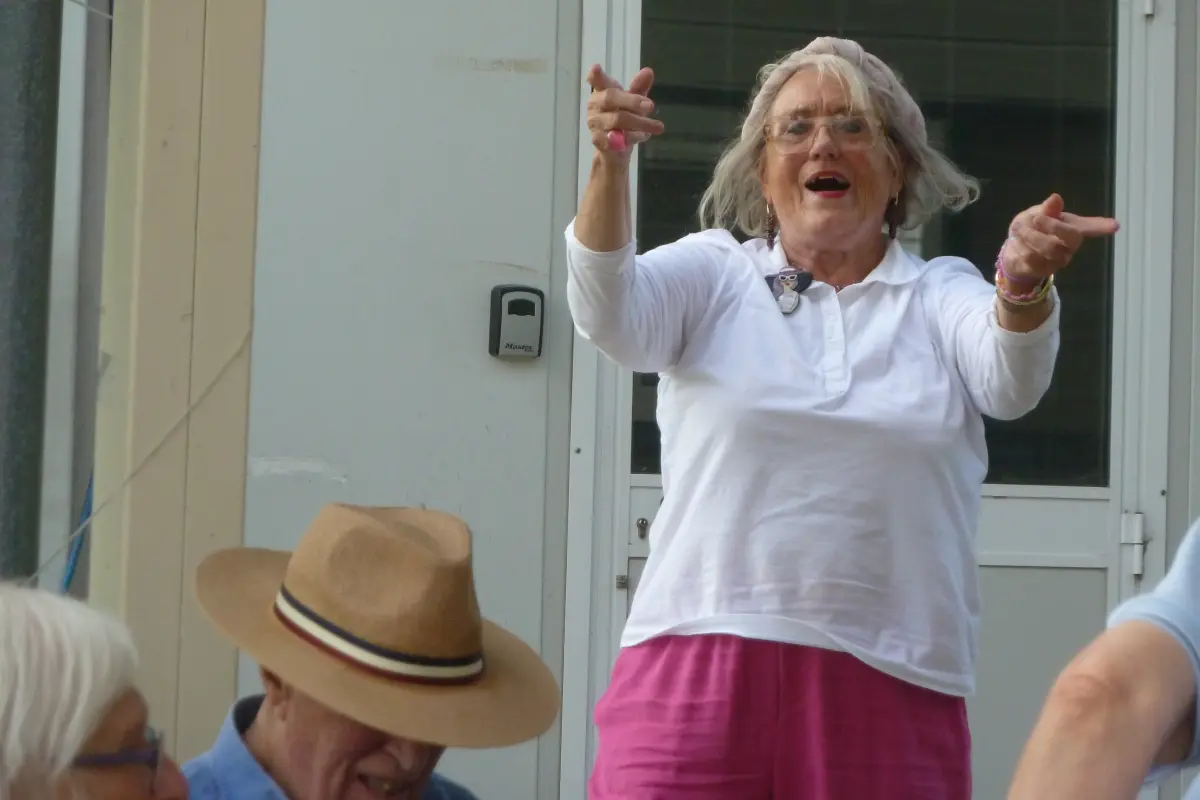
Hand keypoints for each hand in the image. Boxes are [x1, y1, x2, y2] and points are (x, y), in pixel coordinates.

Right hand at [586, 65, 663, 162]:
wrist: (615, 150)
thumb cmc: (623, 121)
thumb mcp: (634, 103)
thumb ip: (639, 88)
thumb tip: (648, 71)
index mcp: (602, 92)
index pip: (597, 81)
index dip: (596, 75)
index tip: (595, 68)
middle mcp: (594, 106)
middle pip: (610, 98)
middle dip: (632, 101)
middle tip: (651, 106)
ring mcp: (594, 123)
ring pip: (616, 119)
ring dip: (639, 122)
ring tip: (657, 126)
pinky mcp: (598, 140)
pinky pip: (617, 137)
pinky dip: (633, 137)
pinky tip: (643, 136)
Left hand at [1002, 194, 1119, 281]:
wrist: (1014, 252)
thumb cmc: (1031, 229)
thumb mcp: (1036, 214)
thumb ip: (1047, 210)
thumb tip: (1056, 198)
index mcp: (1072, 229)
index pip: (1090, 228)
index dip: (1102, 227)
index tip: (1115, 226)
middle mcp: (1069, 247)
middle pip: (1072, 237)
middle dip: (1053, 225)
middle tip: (1036, 218)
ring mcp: (1057, 261)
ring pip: (1050, 248)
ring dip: (1031, 235)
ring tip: (1019, 229)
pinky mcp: (1041, 270)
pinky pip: (1032, 259)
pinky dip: (1021, 247)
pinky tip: (1017, 244)